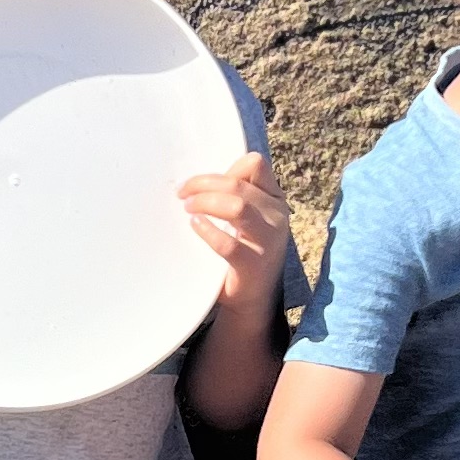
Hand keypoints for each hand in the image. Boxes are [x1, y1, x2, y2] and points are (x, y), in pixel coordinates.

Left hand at [179, 150, 291, 315]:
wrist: (252, 295)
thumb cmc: (244, 248)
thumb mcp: (248, 217)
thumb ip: (235, 194)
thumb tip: (198, 179)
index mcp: (275, 199)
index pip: (255, 165)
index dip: (223, 169)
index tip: (200, 182)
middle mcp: (277, 216)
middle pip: (237, 184)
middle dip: (203, 185)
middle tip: (183, 195)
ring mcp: (268, 241)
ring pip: (237, 207)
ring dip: (205, 202)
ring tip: (188, 209)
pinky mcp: (253, 264)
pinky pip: (227, 243)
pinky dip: (206, 231)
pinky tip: (195, 226)